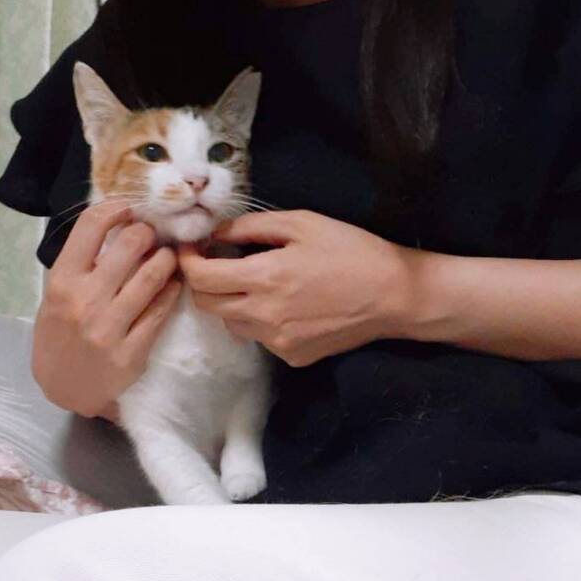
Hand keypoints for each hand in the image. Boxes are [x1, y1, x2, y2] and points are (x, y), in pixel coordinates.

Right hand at [32, 202, 181, 418]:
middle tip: (155, 235)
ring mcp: (109, 326)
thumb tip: (119, 229)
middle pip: (130, 245)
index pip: (90, 227)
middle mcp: (85, 300)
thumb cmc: (59, 335)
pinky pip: (161, 311)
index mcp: (62, 281)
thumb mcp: (57, 297)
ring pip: (151, 276)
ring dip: (167, 259)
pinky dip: (172, 292)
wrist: (63, 389)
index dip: (116, 209)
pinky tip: (175, 284)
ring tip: (170, 256)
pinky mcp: (132, 350)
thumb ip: (82, 266)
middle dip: (148, 232)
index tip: (130, 209)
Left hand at [179, 210, 422, 366]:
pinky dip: (259, 319)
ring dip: (231, 301)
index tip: (192, 248)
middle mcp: (264, 316)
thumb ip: (251, 227)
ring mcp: (277, 342)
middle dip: (202, 281)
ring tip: (257, 282)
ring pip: (230, 322)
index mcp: (265, 278)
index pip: (201, 278)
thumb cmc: (350, 251)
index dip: (187, 261)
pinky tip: (286, 304)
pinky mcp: (292, 357)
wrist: (393, 295)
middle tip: (218, 262)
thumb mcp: (302, 223)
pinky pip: (259, 337)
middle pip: (206, 305)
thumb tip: (216, 234)